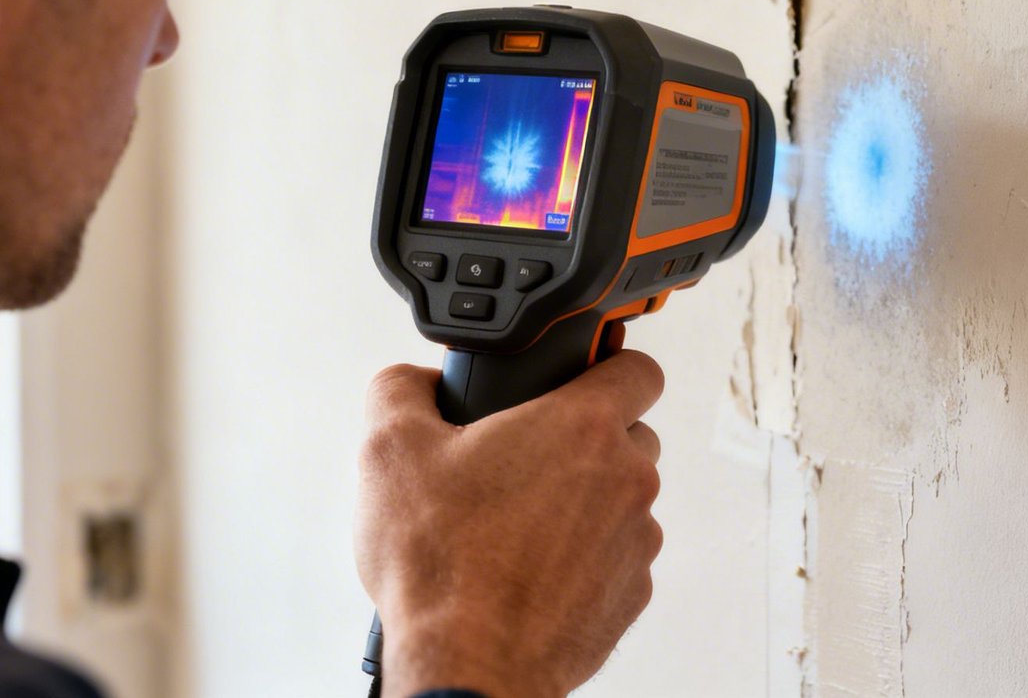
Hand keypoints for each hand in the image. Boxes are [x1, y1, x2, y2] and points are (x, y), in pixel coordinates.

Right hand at [355, 351, 665, 697]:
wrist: (466, 663)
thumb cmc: (440, 563)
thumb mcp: (389, 449)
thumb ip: (402, 388)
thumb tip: (415, 381)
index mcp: (582, 427)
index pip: (639, 368)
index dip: (610, 364)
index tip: (582, 378)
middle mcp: (626, 479)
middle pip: (631, 435)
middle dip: (585, 441)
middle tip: (523, 461)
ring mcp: (635, 540)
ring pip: (622, 499)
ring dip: (583, 503)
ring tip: (516, 525)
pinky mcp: (630, 594)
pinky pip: (616, 556)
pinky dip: (583, 557)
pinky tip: (529, 569)